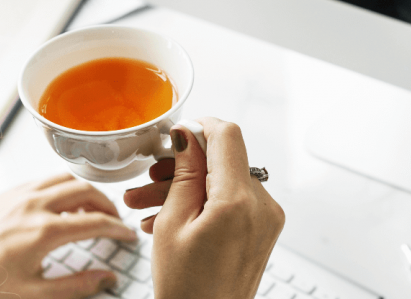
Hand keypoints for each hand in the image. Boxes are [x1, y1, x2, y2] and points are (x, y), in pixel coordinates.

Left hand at [0, 173, 137, 297]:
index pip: (95, 222)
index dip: (118, 228)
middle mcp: (32, 206)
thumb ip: (77, 286)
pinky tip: (59, 205)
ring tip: (89, 209)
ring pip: (63, 178)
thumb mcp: (35, 294)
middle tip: (112, 218)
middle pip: (84, 190)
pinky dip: (59, 187)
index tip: (127, 235)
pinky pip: (41, 180)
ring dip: (83, 190)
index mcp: (43, 232)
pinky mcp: (5, 194)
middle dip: (105, 203)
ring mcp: (17, 196)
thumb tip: (106, 278)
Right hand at [124, 118, 284, 298]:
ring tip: (144, 204)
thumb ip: (184, 173)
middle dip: (181, 165)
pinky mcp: (262, 230)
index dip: (199, 128)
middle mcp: (261, 207)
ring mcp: (265, 219)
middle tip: (148, 177)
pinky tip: (166, 217)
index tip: (174, 135)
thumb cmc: (186, 289)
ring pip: (223, 181)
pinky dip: (202, 203)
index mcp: (238, 202)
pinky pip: (231, 201)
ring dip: (186, 186)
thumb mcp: (172, 223)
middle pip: (222, 160)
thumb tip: (188, 135)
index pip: (227, 136)